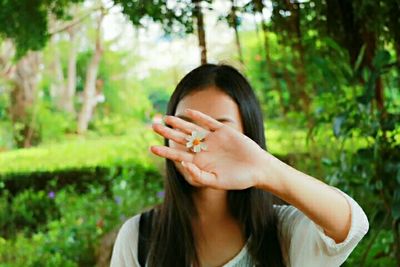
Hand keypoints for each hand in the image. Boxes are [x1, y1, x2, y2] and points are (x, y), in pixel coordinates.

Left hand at [149, 108, 268, 189]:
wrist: (258, 169)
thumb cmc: (238, 179)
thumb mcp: (216, 181)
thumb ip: (198, 175)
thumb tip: (182, 164)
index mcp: (200, 163)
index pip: (178, 155)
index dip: (165, 151)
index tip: (151, 147)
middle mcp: (204, 150)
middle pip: (181, 139)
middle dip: (168, 133)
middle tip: (153, 126)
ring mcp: (213, 140)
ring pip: (192, 129)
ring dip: (179, 123)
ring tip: (165, 118)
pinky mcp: (223, 131)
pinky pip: (208, 122)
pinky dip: (198, 117)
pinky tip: (187, 112)